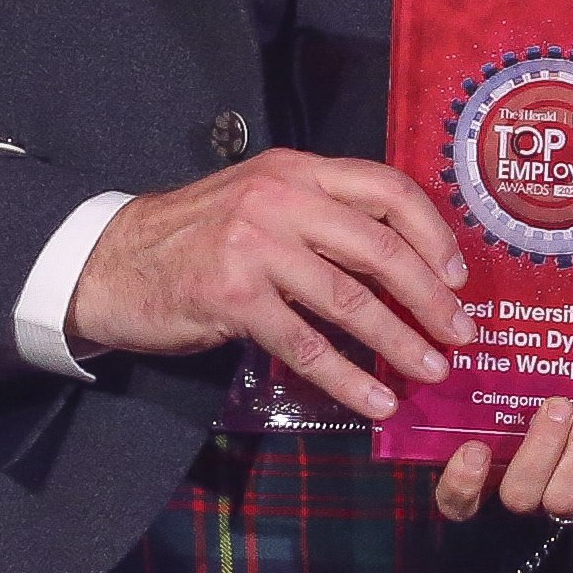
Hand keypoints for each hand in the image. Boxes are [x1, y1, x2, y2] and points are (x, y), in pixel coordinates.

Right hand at [63, 151, 469, 422]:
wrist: (110, 260)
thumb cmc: (195, 236)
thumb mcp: (260, 202)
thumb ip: (321, 217)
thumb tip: (400, 263)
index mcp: (297, 170)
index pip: (385, 188)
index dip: (432, 232)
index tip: (458, 275)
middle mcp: (280, 198)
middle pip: (379, 246)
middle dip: (430, 295)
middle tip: (461, 333)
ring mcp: (255, 245)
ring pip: (349, 299)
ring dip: (399, 342)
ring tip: (431, 371)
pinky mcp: (232, 296)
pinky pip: (304, 344)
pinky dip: (346, 378)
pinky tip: (374, 402)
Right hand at [431, 398, 572, 530]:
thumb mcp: (544, 393)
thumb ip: (522, 384)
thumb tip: (512, 338)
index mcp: (503, 474)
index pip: (461, 502)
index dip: (461, 484)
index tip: (475, 448)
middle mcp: (535, 500)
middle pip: (517, 496)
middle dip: (537, 449)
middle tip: (557, 405)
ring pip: (564, 498)